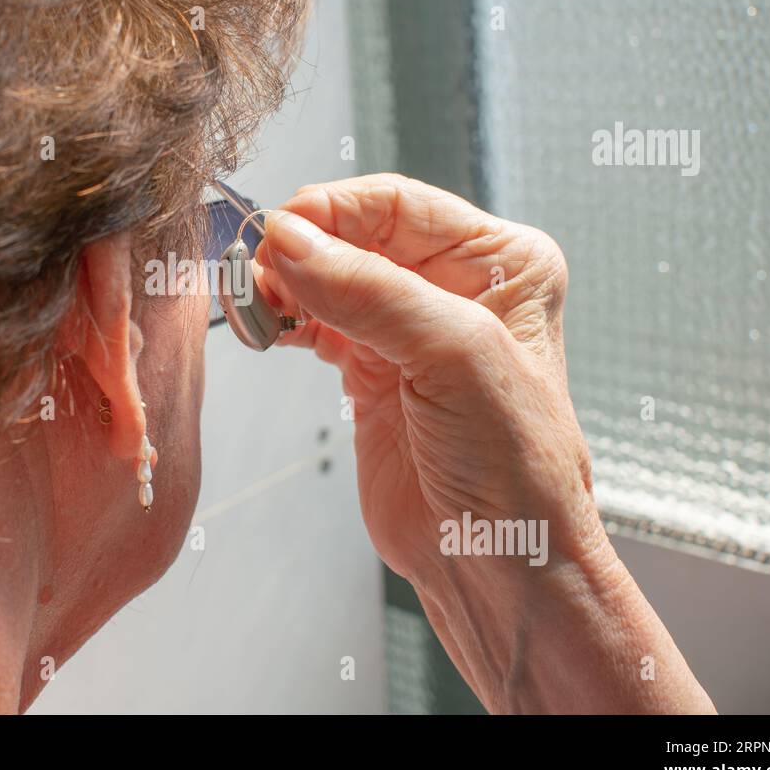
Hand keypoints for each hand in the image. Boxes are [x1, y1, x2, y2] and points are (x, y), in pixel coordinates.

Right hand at [256, 173, 713, 712]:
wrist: (499, 567)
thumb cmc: (515, 470)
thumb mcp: (455, 359)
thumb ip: (370, 293)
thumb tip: (290, 241)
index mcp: (500, 260)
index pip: (396, 202)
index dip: (331, 211)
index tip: (278, 233)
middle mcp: (456, 285)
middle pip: (353, 234)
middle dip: (300, 249)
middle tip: (256, 273)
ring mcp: (407, 329)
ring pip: (326, 276)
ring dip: (283, 285)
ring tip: (254, 305)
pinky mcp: (369, 370)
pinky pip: (312, 321)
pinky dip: (281, 319)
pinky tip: (265, 327)